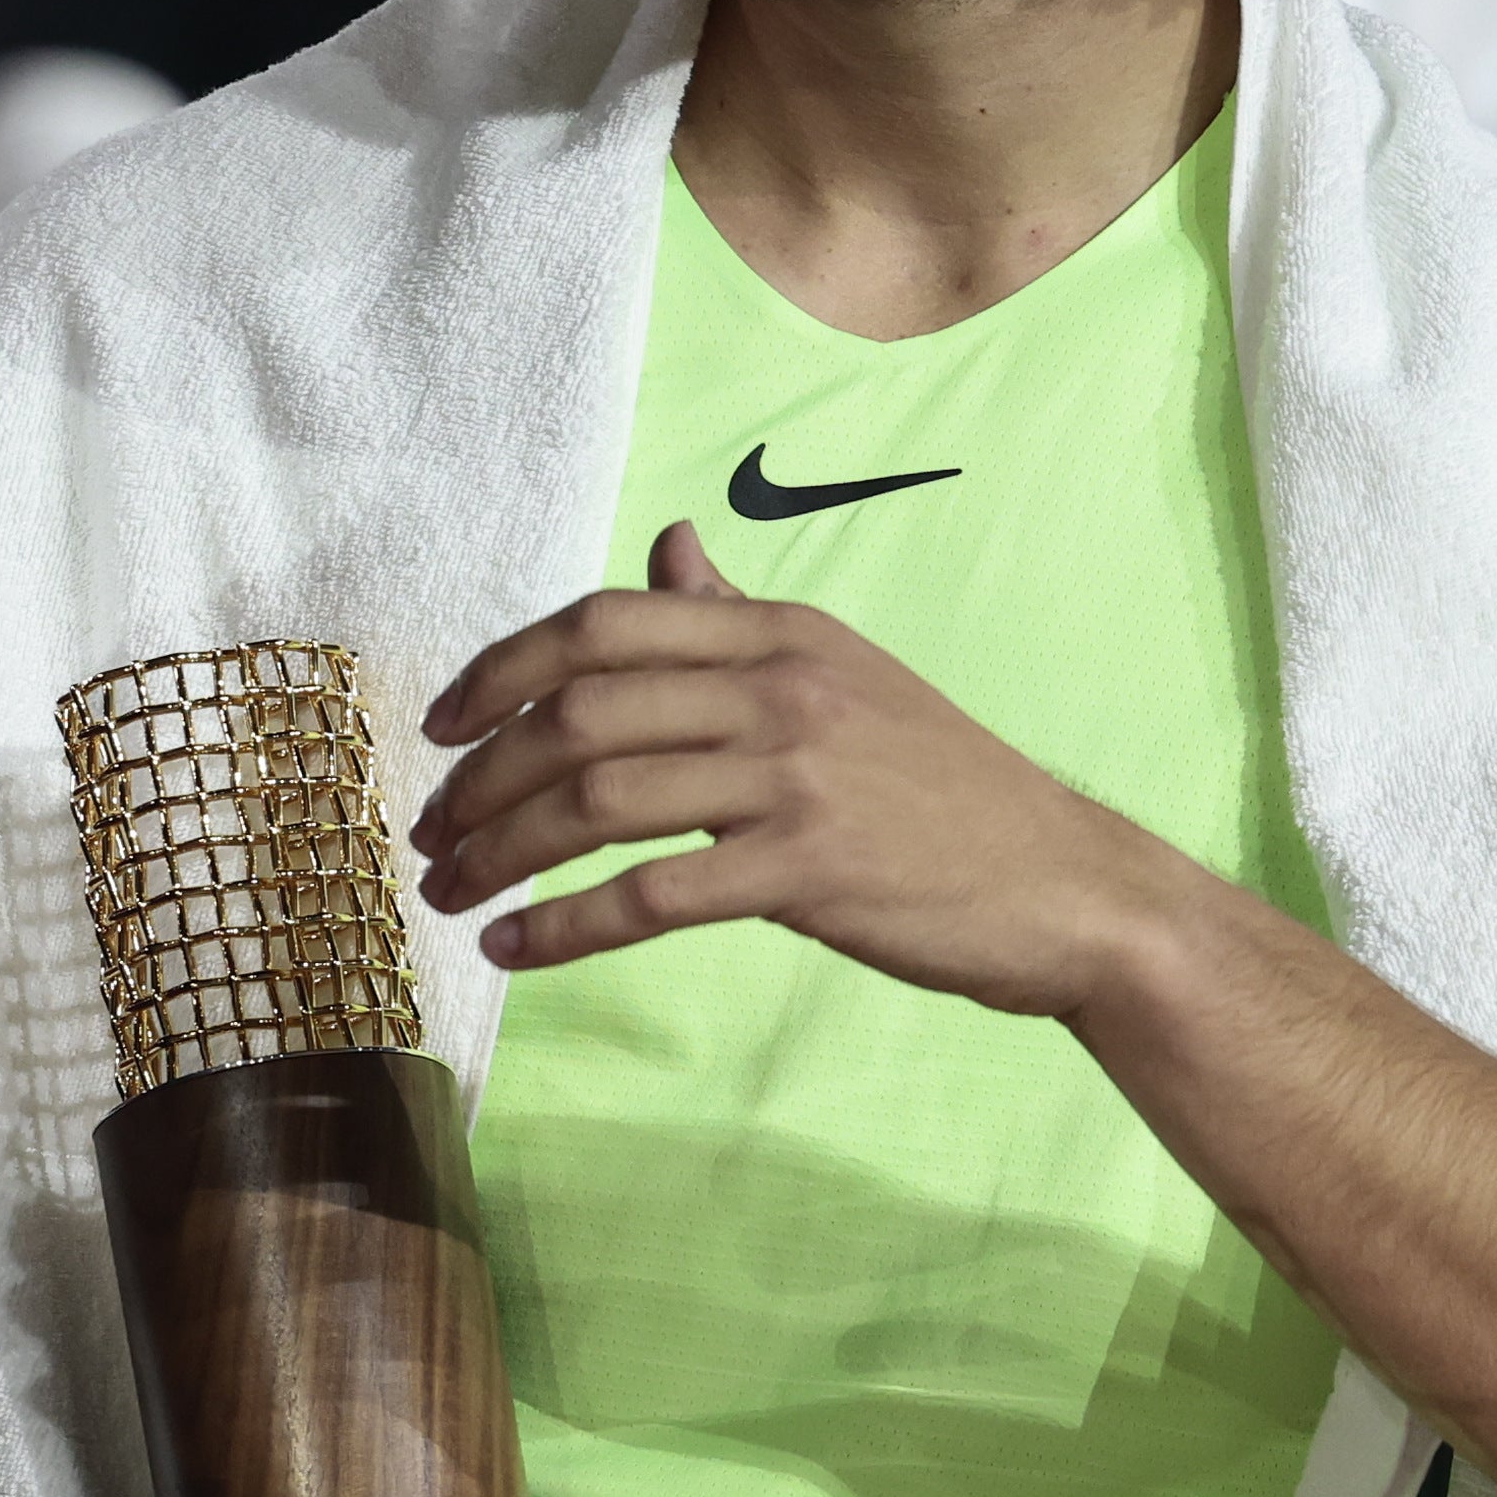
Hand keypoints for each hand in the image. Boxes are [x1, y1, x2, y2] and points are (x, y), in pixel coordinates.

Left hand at [409, 519, 1194, 1011]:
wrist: (1065, 884)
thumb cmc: (940, 786)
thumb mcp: (841, 673)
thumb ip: (738, 617)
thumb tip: (668, 546)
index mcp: (780, 632)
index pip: (601, 624)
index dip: (501, 669)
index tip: (440, 725)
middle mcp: (780, 686)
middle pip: (579, 712)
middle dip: (480, 776)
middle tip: (431, 832)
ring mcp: (795, 774)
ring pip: (597, 800)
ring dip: (501, 852)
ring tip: (450, 893)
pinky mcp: (809, 867)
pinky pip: (650, 894)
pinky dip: (564, 927)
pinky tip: (515, 950)